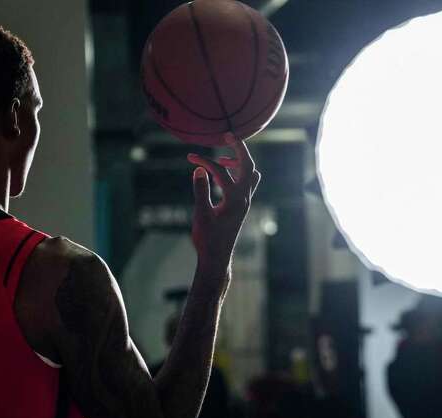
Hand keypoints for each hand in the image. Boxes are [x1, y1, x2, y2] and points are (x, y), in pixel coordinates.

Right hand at [187, 133, 261, 272]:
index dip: (206, 162)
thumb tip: (199, 169)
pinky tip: (221, 176)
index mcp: (235, 199)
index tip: (190, 157)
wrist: (216, 259)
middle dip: (239, 149)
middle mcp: (244, 199)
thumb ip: (200, 191)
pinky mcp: (240, 207)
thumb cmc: (208, 240)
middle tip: (227, 135)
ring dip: (239, 163)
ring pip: (250, 175)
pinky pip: (244, 184)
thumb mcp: (201, 215)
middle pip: (248, 166)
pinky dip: (236, 174)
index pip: (222, 172)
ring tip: (222, 158)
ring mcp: (244, 203)